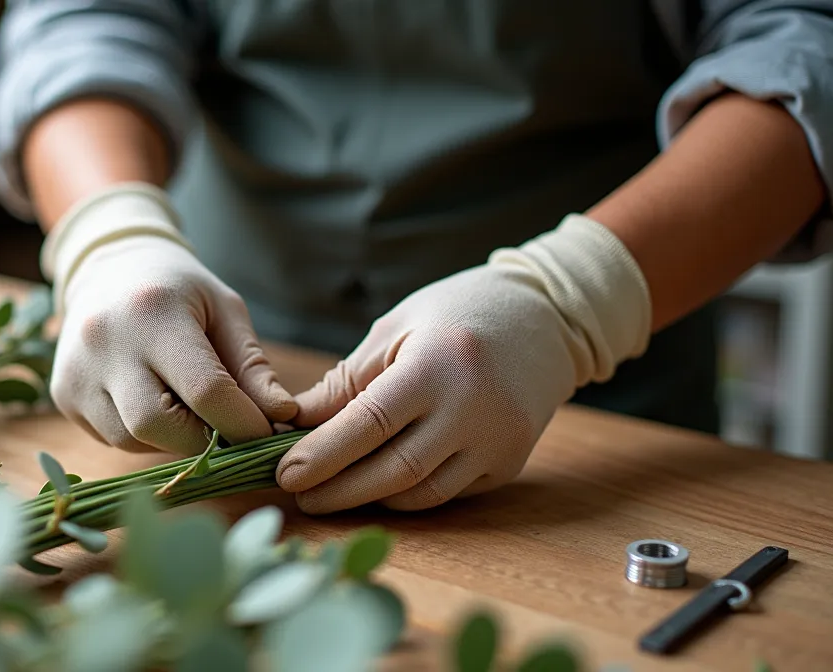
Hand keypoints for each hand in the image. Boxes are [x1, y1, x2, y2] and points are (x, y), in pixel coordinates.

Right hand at [43, 182, 296, 454]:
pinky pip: (112, 436)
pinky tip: (154, 401)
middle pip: (159, 425)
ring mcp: (76, 371)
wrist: (109, 267)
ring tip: (188, 408)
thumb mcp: (224, 310)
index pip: (205, 390)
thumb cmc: (178, 289)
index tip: (267, 431)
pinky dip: (143, 434)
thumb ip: (252, 365)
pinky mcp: (63, 393)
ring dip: (172, 439)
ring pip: (132, 439)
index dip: (244, 422)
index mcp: (153, 311)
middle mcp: (104, 342)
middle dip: (203, 441)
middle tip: (228, 432)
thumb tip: (281, 416)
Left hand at [278, 214, 651, 513]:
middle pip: (395, 470)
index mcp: (437, 363)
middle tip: (299, 495)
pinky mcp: (511, 461)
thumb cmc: (456, 313)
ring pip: (423, 492)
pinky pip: (450, 492)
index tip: (285, 474)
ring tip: (331, 492)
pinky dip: (408, 494)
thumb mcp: (395, 330)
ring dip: (371, 499)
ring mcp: (499, 440)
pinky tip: (378, 486)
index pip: (369, 423)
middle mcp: (474, 408)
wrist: (548, 316)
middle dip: (339, 490)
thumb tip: (294, 424)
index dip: (323, 454)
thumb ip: (347, 381)